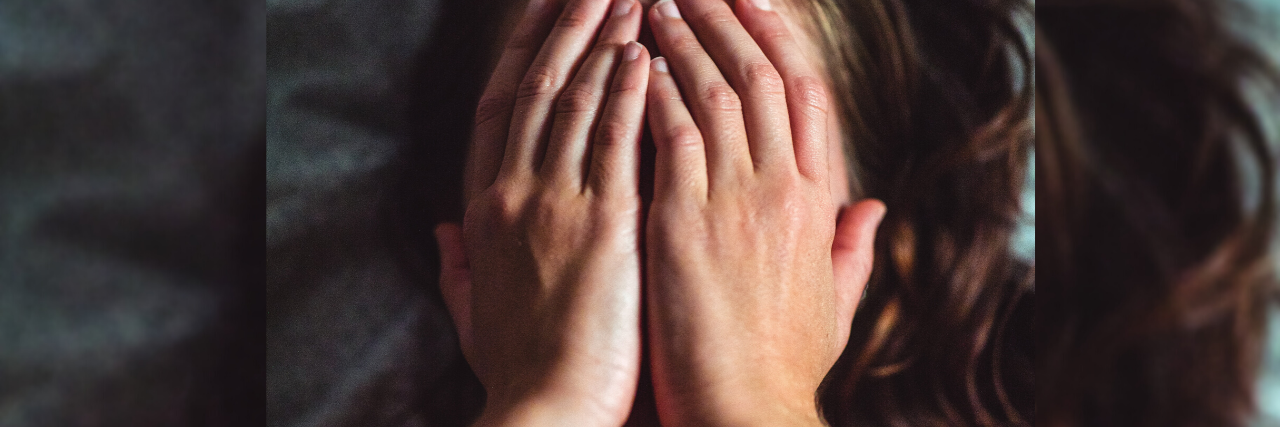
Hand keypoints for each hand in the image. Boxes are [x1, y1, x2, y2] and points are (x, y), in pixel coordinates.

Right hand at [433, 0, 650, 423]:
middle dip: (566, 25)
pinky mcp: (602, 226)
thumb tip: (446, 235)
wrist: (543, 413)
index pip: (501, 106)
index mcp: (485, 209)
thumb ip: (459, 265)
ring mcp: (554, 205)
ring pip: (574, 101)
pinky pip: (613, 142)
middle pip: (536, 86)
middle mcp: (513, 194)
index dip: (524, 49)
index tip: (546, 8)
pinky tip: (645, 53)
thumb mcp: (473, 311)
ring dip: (601, 41)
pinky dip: (627, 92)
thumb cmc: (519, 369)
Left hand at [642, 0, 884, 424]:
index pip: (808, 95)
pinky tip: (633, 59)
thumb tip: (873, 207)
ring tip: (656, 1)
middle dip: (727, 18)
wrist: (749, 411)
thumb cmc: (783, 365)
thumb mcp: (835, 302)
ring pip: (718, 92)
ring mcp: (738, 202)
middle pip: (763, 76)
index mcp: (820, 203)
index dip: (779, 38)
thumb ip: (852, 247)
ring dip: (685, 39)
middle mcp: (785, 189)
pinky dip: (654, 90)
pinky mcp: (687, 223)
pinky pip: (673, 134)